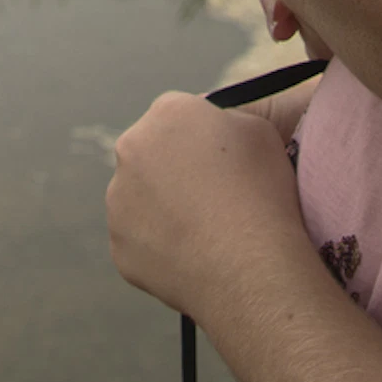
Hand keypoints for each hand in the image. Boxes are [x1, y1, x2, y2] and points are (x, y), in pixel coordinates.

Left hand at [105, 90, 308, 316]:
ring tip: (203, 230)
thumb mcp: (260, 132)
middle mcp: (131, 149)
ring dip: (161, 206)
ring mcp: (119, 200)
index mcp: (167, 113)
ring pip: (138, 197)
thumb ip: (226, 120)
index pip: (176, 116)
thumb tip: (212, 132)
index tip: (217, 162)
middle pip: (149, 152)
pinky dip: (159, 245)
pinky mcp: (119, 246)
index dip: (199, 138)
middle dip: (171, 168)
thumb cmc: (263, 195)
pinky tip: (192, 256)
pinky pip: (138, 240)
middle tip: (208, 196)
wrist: (250, 269)